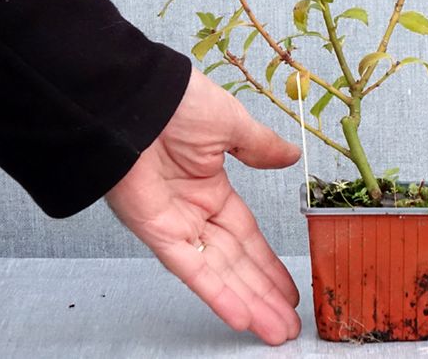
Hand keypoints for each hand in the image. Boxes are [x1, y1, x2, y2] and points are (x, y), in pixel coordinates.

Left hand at [106, 67, 301, 345]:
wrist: (135, 96)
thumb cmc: (179, 102)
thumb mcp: (232, 124)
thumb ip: (261, 147)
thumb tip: (292, 155)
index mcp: (210, 186)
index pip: (245, 234)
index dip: (268, 262)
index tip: (288, 286)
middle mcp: (193, 211)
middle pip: (235, 261)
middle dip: (263, 292)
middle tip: (289, 323)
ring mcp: (174, 224)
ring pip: (218, 272)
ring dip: (248, 302)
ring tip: (276, 330)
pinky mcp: (155, 231)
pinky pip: (190, 268)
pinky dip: (215, 293)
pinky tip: (241, 316)